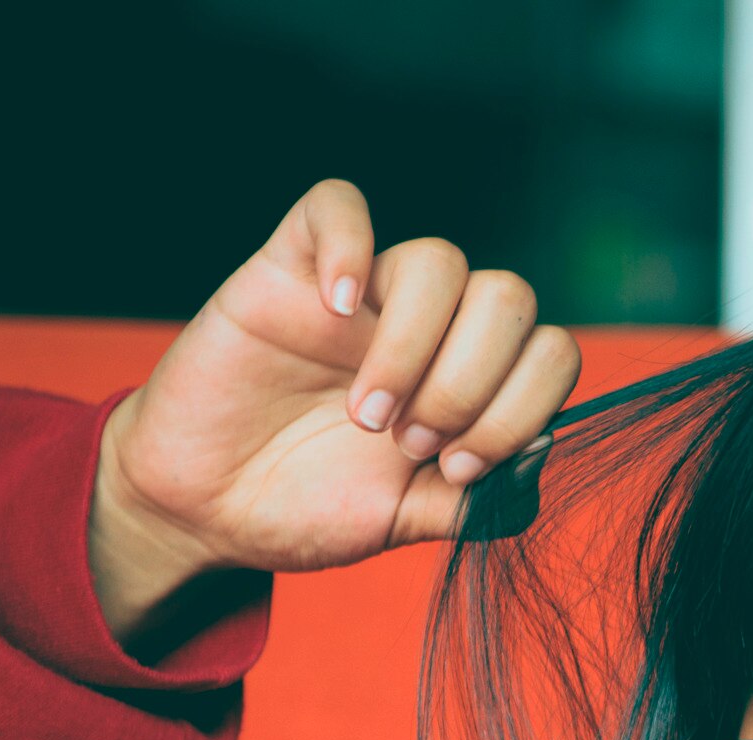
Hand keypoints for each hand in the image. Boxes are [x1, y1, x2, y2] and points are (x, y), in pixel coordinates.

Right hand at [88, 179, 581, 637]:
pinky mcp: (288, 269)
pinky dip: (349, 245)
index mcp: (469, 381)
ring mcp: (364, 296)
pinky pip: (336, 206)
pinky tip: (338, 307)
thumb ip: (477, 502)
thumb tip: (544, 451)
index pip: (548, 353)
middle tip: (412, 442)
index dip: (522, 409)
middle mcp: (429, 329)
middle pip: (508, 297)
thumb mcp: (403, 521)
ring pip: (439, 259)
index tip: (457, 469)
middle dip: (473, 382)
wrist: (204, 511)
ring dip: (416, 346)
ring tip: (367, 415)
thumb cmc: (305, 508)